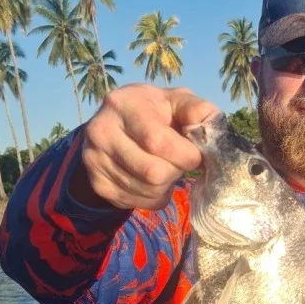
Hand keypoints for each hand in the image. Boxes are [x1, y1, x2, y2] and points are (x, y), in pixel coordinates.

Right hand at [72, 84, 220, 209]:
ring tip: (166, 166)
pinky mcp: (98, 184)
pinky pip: (139, 202)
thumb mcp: (176, 100)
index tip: (195, 154)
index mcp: (123, 105)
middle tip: (179, 161)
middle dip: (177, 170)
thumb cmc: (155, 112)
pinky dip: (155, 195)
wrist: (116, 124)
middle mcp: (101, 132)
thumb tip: (209, 128)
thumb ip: (197, 110)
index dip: (185, 155)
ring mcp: (95, 160)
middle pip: (153, 172)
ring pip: (148, 191)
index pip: (157, 141)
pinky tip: (153, 178)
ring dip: (168, 184)